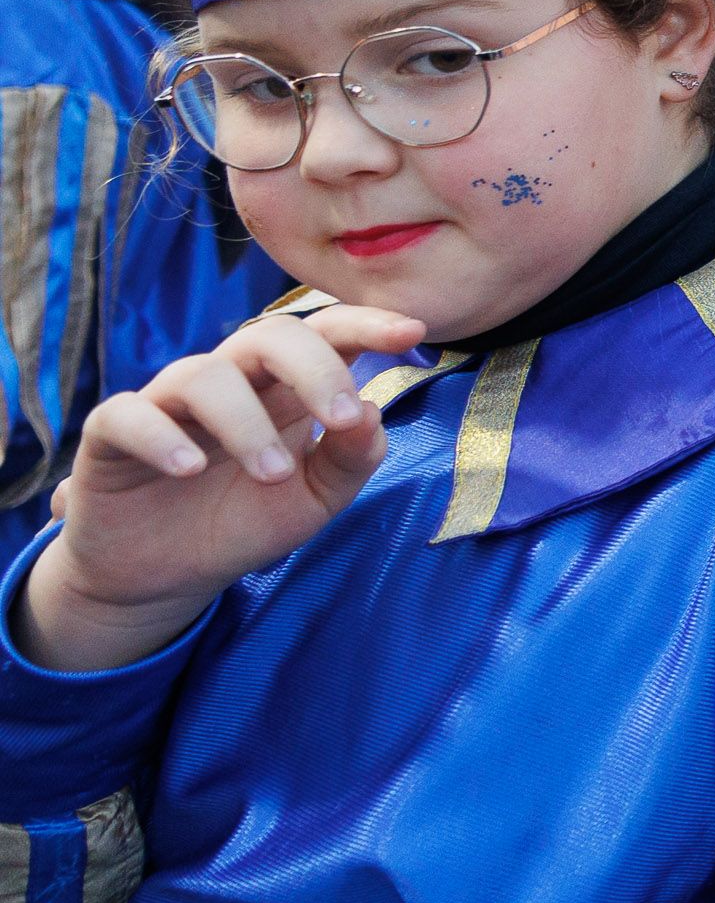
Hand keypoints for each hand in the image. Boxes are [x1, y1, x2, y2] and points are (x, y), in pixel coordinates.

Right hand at [25, 306, 422, 670]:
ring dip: (247, 422)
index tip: (414, 333)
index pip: (325, 334)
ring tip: (272, 473)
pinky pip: (129, 415)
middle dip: (314, 367)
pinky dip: (160, 436)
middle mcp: (229, 382)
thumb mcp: (314, 500)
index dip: (366, 325)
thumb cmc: (244, 521)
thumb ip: (351, 459)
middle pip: (269, 335)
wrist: (164, 577)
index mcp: (283, 389)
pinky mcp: (112, 435)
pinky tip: (189, 468)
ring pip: (205, 374)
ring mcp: (168, 403)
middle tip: (339, 418)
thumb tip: (372, 411)